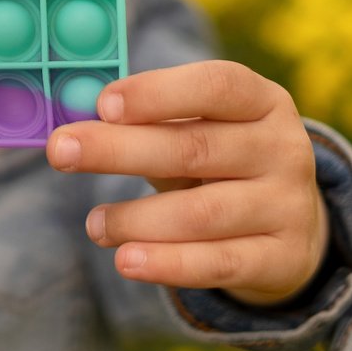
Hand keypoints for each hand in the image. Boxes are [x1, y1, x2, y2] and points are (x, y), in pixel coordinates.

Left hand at [45, 60, 330, 305]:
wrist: (291, 229)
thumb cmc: (221, 166)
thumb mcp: (199, 133)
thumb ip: (148, 127)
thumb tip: (74, 131)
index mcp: (262, 101)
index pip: (216, 85)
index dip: (157, 92)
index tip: (102, 104)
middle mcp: (283, 148)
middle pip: (196, 148)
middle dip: (120, 150)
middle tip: (61, 151)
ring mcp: (288, 205)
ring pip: (203, 213)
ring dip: (137, 219)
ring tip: (95, 224)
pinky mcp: (283, 259)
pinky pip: (219, 264)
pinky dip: (168, 264)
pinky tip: (126, 261)